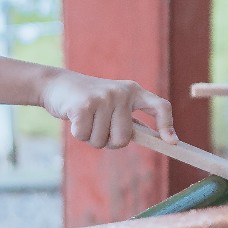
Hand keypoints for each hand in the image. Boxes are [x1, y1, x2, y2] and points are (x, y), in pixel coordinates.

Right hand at [38, 70, 176, 147]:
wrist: (56, 84)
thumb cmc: (88, 101)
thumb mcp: (113, 105)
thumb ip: (129, 120)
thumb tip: (156, 141)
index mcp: (133, 92)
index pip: (160, 106)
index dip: (167, 125)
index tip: (170, 143)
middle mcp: (121, 92)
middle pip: (124, 138)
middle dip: (108, 141)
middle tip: (98, 126)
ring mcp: (103, 97)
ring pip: (102, 141)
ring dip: (90, 137)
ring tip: (85, 119)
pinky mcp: (84, 105)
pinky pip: (85, 136)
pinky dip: (77, 133)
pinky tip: (74, 118)